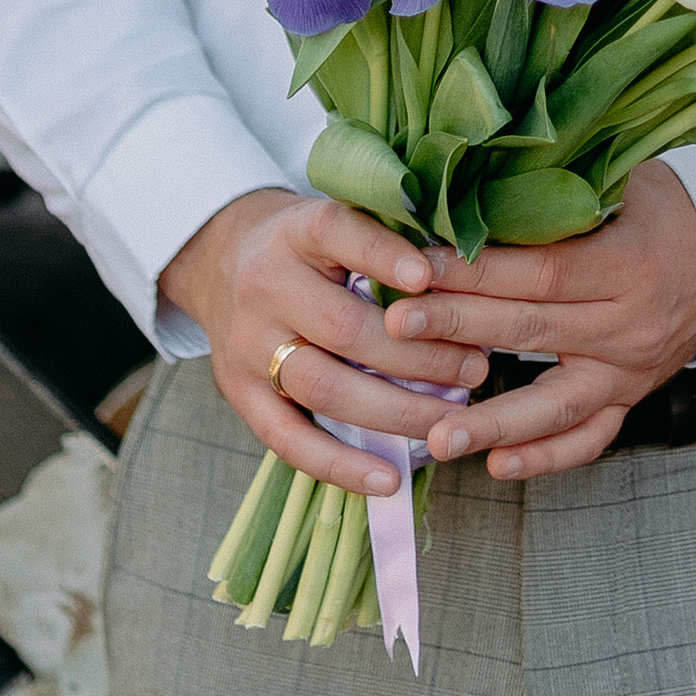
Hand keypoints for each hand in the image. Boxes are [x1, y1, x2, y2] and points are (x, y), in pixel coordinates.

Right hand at [158, 187, 492, 499]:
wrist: (221, 259)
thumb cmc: (305, 245)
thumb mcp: (335, 217)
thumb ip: (386, 235)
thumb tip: (462, 267)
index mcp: (295, 231)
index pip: (337, 233)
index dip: (382, 255)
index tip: (427, 277)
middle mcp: (265, 286)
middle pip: (343, 327)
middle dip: (417, 355)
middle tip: (475, 368)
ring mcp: (248, 345)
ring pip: (324, 388)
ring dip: (395, 412)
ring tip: (450, 421)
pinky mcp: (240, 393)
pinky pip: (289, 440)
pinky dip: (341, 466)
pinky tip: (389, 479)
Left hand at [383, 160, 695, 480]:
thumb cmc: (660, 208)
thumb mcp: (621, 180)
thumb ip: (557, 188)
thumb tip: (471, 182)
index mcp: (626, 264)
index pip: (538, 272)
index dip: (475, 271)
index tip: (415, 266)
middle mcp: (629, 325)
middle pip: (532, 330)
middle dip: (458, 329)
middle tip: (394, 329)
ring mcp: (631, 370)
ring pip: (557, 404)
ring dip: (493, 422)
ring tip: (436, 438)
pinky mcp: (630, 397)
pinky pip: (589, 438)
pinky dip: (545, 456)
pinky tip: (496, 466)